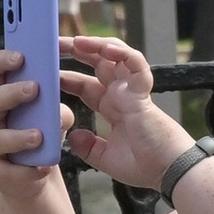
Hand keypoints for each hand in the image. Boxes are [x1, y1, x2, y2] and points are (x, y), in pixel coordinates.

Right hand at [0, 47, 72, 194]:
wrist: (36, 173)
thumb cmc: (41, 133)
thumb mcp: (52, 116)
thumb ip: (55, 108)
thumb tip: (57, 112)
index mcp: (0, 95)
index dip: (1, 61)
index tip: (20, 56)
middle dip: (11, 93)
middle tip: (34, 88)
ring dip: (17, 136)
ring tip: (39, 136)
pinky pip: (8, 171)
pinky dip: (27, 170)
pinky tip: (43, 168)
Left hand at [45, 33, 184, 192]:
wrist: (166, 173)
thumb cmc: (143, 166)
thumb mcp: (106, 158)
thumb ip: (89, 147)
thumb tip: (72, 135)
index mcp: (112, 107)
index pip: (85, 85)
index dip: (67, 77)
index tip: (47, 72)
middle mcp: (121, 94)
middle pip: (97, 62)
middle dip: (78, 50)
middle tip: (56, 43)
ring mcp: (132, 90)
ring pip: (115, 55)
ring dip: (96, 45)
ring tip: (76, 41)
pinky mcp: (143, 91)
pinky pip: (135, 63)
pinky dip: (123, 53)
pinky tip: (106, 48)